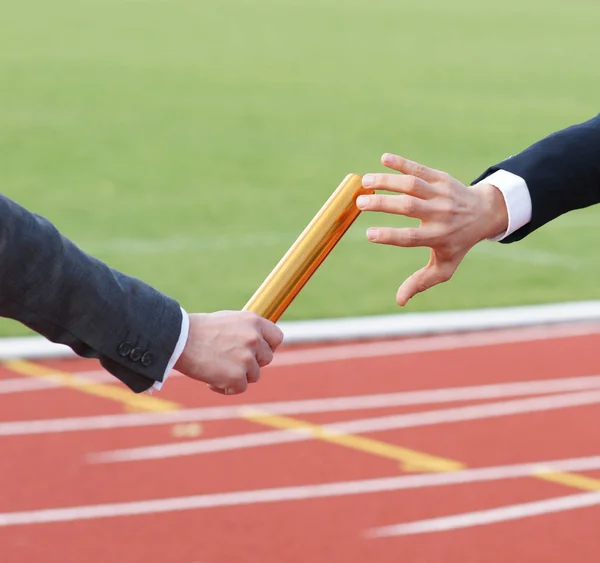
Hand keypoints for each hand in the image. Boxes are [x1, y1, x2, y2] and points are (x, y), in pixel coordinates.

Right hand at [174, 311, 283, 394]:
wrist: (179, 339)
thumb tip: (260, 342)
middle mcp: (254, 338)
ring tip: (217, 369)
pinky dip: (226, 387)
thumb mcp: (229, 321)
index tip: (258, 352)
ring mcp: (247, 358)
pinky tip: (211, 380)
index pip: (277, 337)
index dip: (268, 347)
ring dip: (238, 376)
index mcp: (254, 321)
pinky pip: (240, 388)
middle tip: (231, 361)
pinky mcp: (237, 376)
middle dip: (252, 363)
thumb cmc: (199, 330)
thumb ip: (247, 331)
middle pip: (266, 359)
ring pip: (254, 375)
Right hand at [356, 153, 508, 305]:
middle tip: (359, 202)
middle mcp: (440, 214)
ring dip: (388, 181)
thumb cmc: (458, 243)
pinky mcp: (442, 178)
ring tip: (365, 181)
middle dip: (383, 204)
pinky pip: (420, 169)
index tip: (368, 234)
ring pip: (412, 185)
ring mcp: (441, 194)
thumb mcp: (444, 267)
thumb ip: (421, 282)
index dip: (389, 236)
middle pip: (408, 207)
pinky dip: (402, 163)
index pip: (411, 237)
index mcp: (437, 237)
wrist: (485, 213)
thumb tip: (399, 301)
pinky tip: (384, 159)